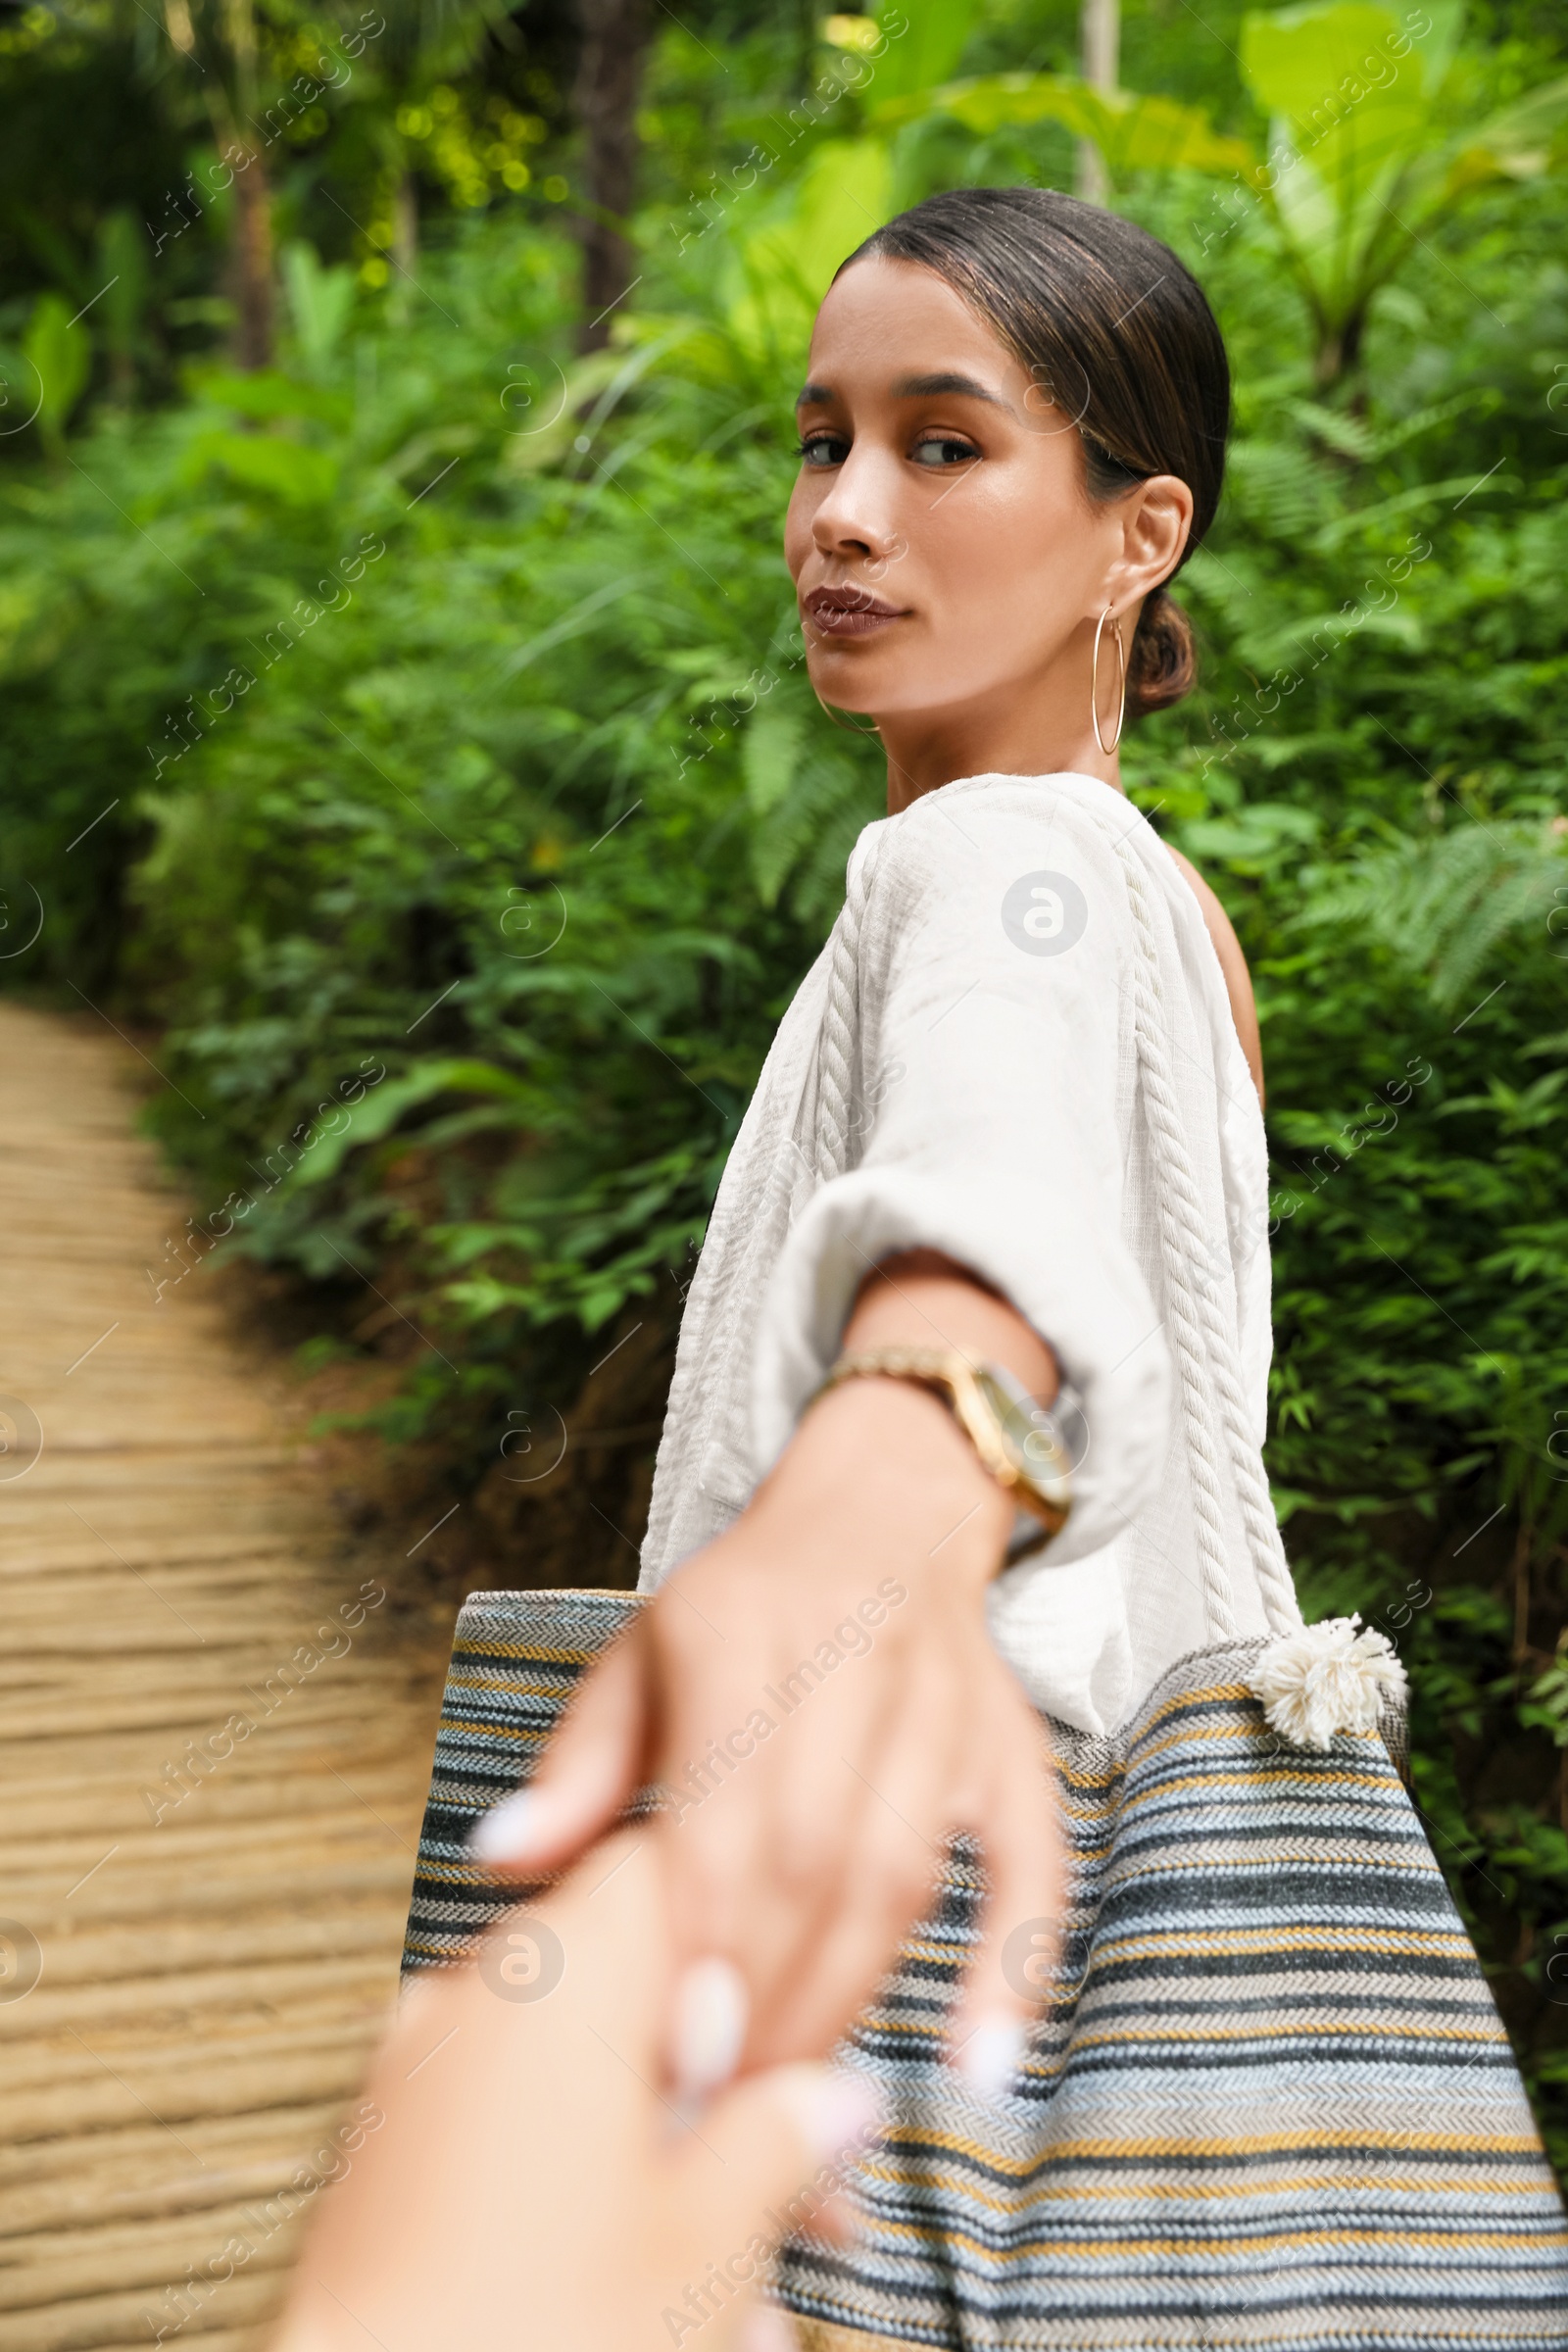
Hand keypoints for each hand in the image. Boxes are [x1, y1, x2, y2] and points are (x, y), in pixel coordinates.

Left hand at [272, 1834, 878, 2351]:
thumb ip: (782, 2139)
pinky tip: (638, 2286)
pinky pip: (513, 2132)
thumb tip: (830, 2099)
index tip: (810, 2042)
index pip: (677, 1874)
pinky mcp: (384, 2149)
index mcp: (557, 1975)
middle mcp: (475, 1994)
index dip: (760, 1954)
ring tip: (731, 2294)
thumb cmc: (526, 2338)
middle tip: (801, 2196)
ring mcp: (417, 2068)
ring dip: (665, 2158)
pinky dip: (581, 2186)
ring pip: (584, 2079)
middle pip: (638, 1994)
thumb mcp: (709, 2239)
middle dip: (725, 2091)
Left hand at [475, 1256, 1065, 2098]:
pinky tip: (981, 2068)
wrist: (886, 1507)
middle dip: (761, 1995)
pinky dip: (1011, 1964)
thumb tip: (500, 1866)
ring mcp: (946, 1707)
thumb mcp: (640, 1653)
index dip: (697, 1935)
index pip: (722, 1808)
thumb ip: (578, 1766)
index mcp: (742, 1629)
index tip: (658, 2044)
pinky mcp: (1013, 1748)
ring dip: (846, 1999)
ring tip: (787, 2104)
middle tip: (707, 2108)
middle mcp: (854, 1659)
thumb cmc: (743, 1604)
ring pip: (901, 1876)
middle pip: (811, 1857)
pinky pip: (1030, 1865)